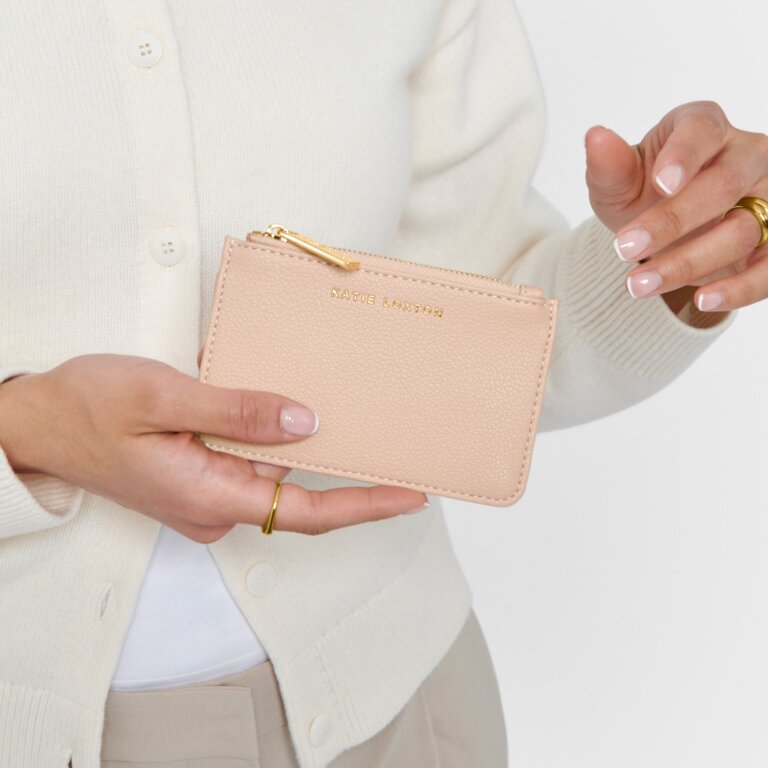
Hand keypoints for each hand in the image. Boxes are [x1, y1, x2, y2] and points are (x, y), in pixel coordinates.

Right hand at [0, 354, 428, 539]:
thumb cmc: (88, 408)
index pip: (306, 513)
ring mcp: (207, 495)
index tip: (412, 495)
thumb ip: (236, 411)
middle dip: (342, 468)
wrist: (38, 421)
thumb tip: (306, 422)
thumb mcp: (163, 398)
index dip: (364, 507)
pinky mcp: (200, 479)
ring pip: (272, 471)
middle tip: (390, 437)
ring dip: (298, 441)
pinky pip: (249, 461)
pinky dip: (269, 436)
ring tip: (330, 403)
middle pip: (296, 491)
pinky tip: (277, 400)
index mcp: (210, 495)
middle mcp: (215, 506)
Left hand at [584, 100, 767, 311]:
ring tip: (639, 285)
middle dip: (671, 222)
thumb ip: (609, 166)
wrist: (664, 231)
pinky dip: (740, 288)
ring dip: (688, 263)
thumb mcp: (618, 184)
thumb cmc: (643, 194)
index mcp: (704, 126)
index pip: (701, 131)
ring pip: (743, 230)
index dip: (684, 156)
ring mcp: (767, 197)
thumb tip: (595, 137)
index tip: (661, 184)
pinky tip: (704, 300)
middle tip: (623, 249)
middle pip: (723, 185)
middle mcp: (746, 155)